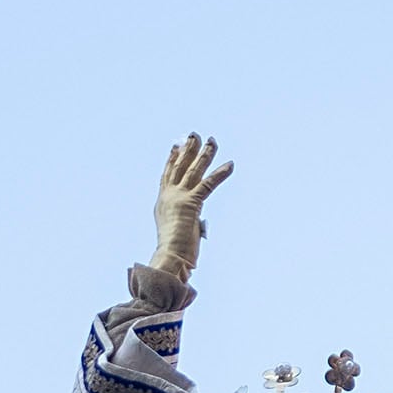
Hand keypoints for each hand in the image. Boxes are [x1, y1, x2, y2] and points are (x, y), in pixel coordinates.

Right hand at [150, 134, 233, 278]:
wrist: (170, 257)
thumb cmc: (174, 251)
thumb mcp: (176, 231)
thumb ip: (185, 221)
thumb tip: (196, 222)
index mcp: (162, 201)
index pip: (167, 175)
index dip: (172, 159)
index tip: (175, 146)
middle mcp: (168, 196)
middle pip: (179, 166)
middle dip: (187, 149)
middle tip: (194, 134)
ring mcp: (179, 198)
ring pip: (194, 170)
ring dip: (205, 154)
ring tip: (212, 141)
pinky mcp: (191, 203)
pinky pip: (208, 183)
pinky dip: (220, 173)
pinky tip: (230, 164)